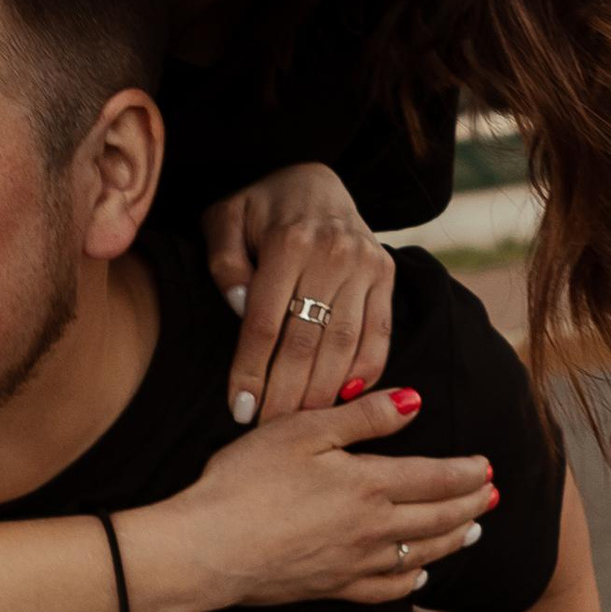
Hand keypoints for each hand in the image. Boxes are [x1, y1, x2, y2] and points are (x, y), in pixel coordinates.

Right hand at [117, 388, 497, 611]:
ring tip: (473, 531)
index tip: (487, 467)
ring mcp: (354, 564)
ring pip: (421, 554)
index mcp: (369, 485)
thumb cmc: (246, 482)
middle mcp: (373, 529)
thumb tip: (415, 402)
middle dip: (471, 504)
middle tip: (493, 496)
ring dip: (452, 540)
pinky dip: (410, 582)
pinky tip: (418, 578)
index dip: (467, 472)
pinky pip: (386, 590)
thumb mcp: (303, 431)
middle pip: (438, 517)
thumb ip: (363, 417)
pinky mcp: (331, 588)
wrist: (208, 549)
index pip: (436, 478)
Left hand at [202, 165, 396, 424]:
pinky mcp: (386, 274)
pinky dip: (365, 372)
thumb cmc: (260, 207)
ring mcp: (366, 264)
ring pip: (344, 345)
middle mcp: (333, 253)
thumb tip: (239, 308)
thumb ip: (224, 263)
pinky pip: (379, 334)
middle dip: (285, 395)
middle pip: (306, 342)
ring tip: (299, 426)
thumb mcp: (225, 219)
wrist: (315, 179)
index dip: (251, 371)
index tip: (238, 409)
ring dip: (322, 393)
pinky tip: (343, 400)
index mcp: (289, 240)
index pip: (265, 322)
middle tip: (267, 432)